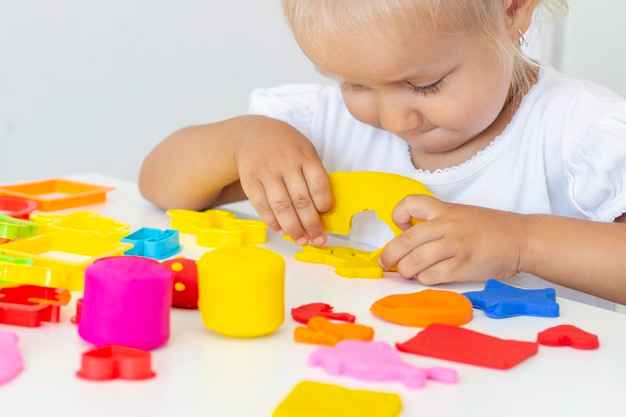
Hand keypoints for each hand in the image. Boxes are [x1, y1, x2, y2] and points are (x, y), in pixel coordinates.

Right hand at [235, 127, 332, 244]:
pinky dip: (272, 221)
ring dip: (292, 227)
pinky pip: (262, 206)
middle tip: (317, 238)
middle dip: (311, 224)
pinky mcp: (250, 181)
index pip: (318, 183)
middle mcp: (285, 164)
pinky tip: (280, 229)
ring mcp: (266, 173)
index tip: (325, 213)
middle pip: (301, 199)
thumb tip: (321, 210)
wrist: (251, 135)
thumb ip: (313, 175)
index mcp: (304, 155)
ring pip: (281, 206)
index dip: (324, 203)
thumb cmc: (285, 147)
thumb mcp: (305, 151)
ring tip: (301, 239)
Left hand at [380, 195, 526, 284]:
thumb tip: (407, 240)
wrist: (521, 238)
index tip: (400, 226)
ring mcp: (454, 246)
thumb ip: (436, 223)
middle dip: (390, 254)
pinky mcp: (462, 266)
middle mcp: (447, 226)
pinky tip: (427, 277)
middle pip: (406, 240)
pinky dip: (424, 278)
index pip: (410, 203)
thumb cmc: (490, 228)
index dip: (398, 215)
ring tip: (407, 271)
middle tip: (386, 262)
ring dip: (405, 270)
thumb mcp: (460, 215)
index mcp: (445, 210)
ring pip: (415, 261)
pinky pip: (432, 276)